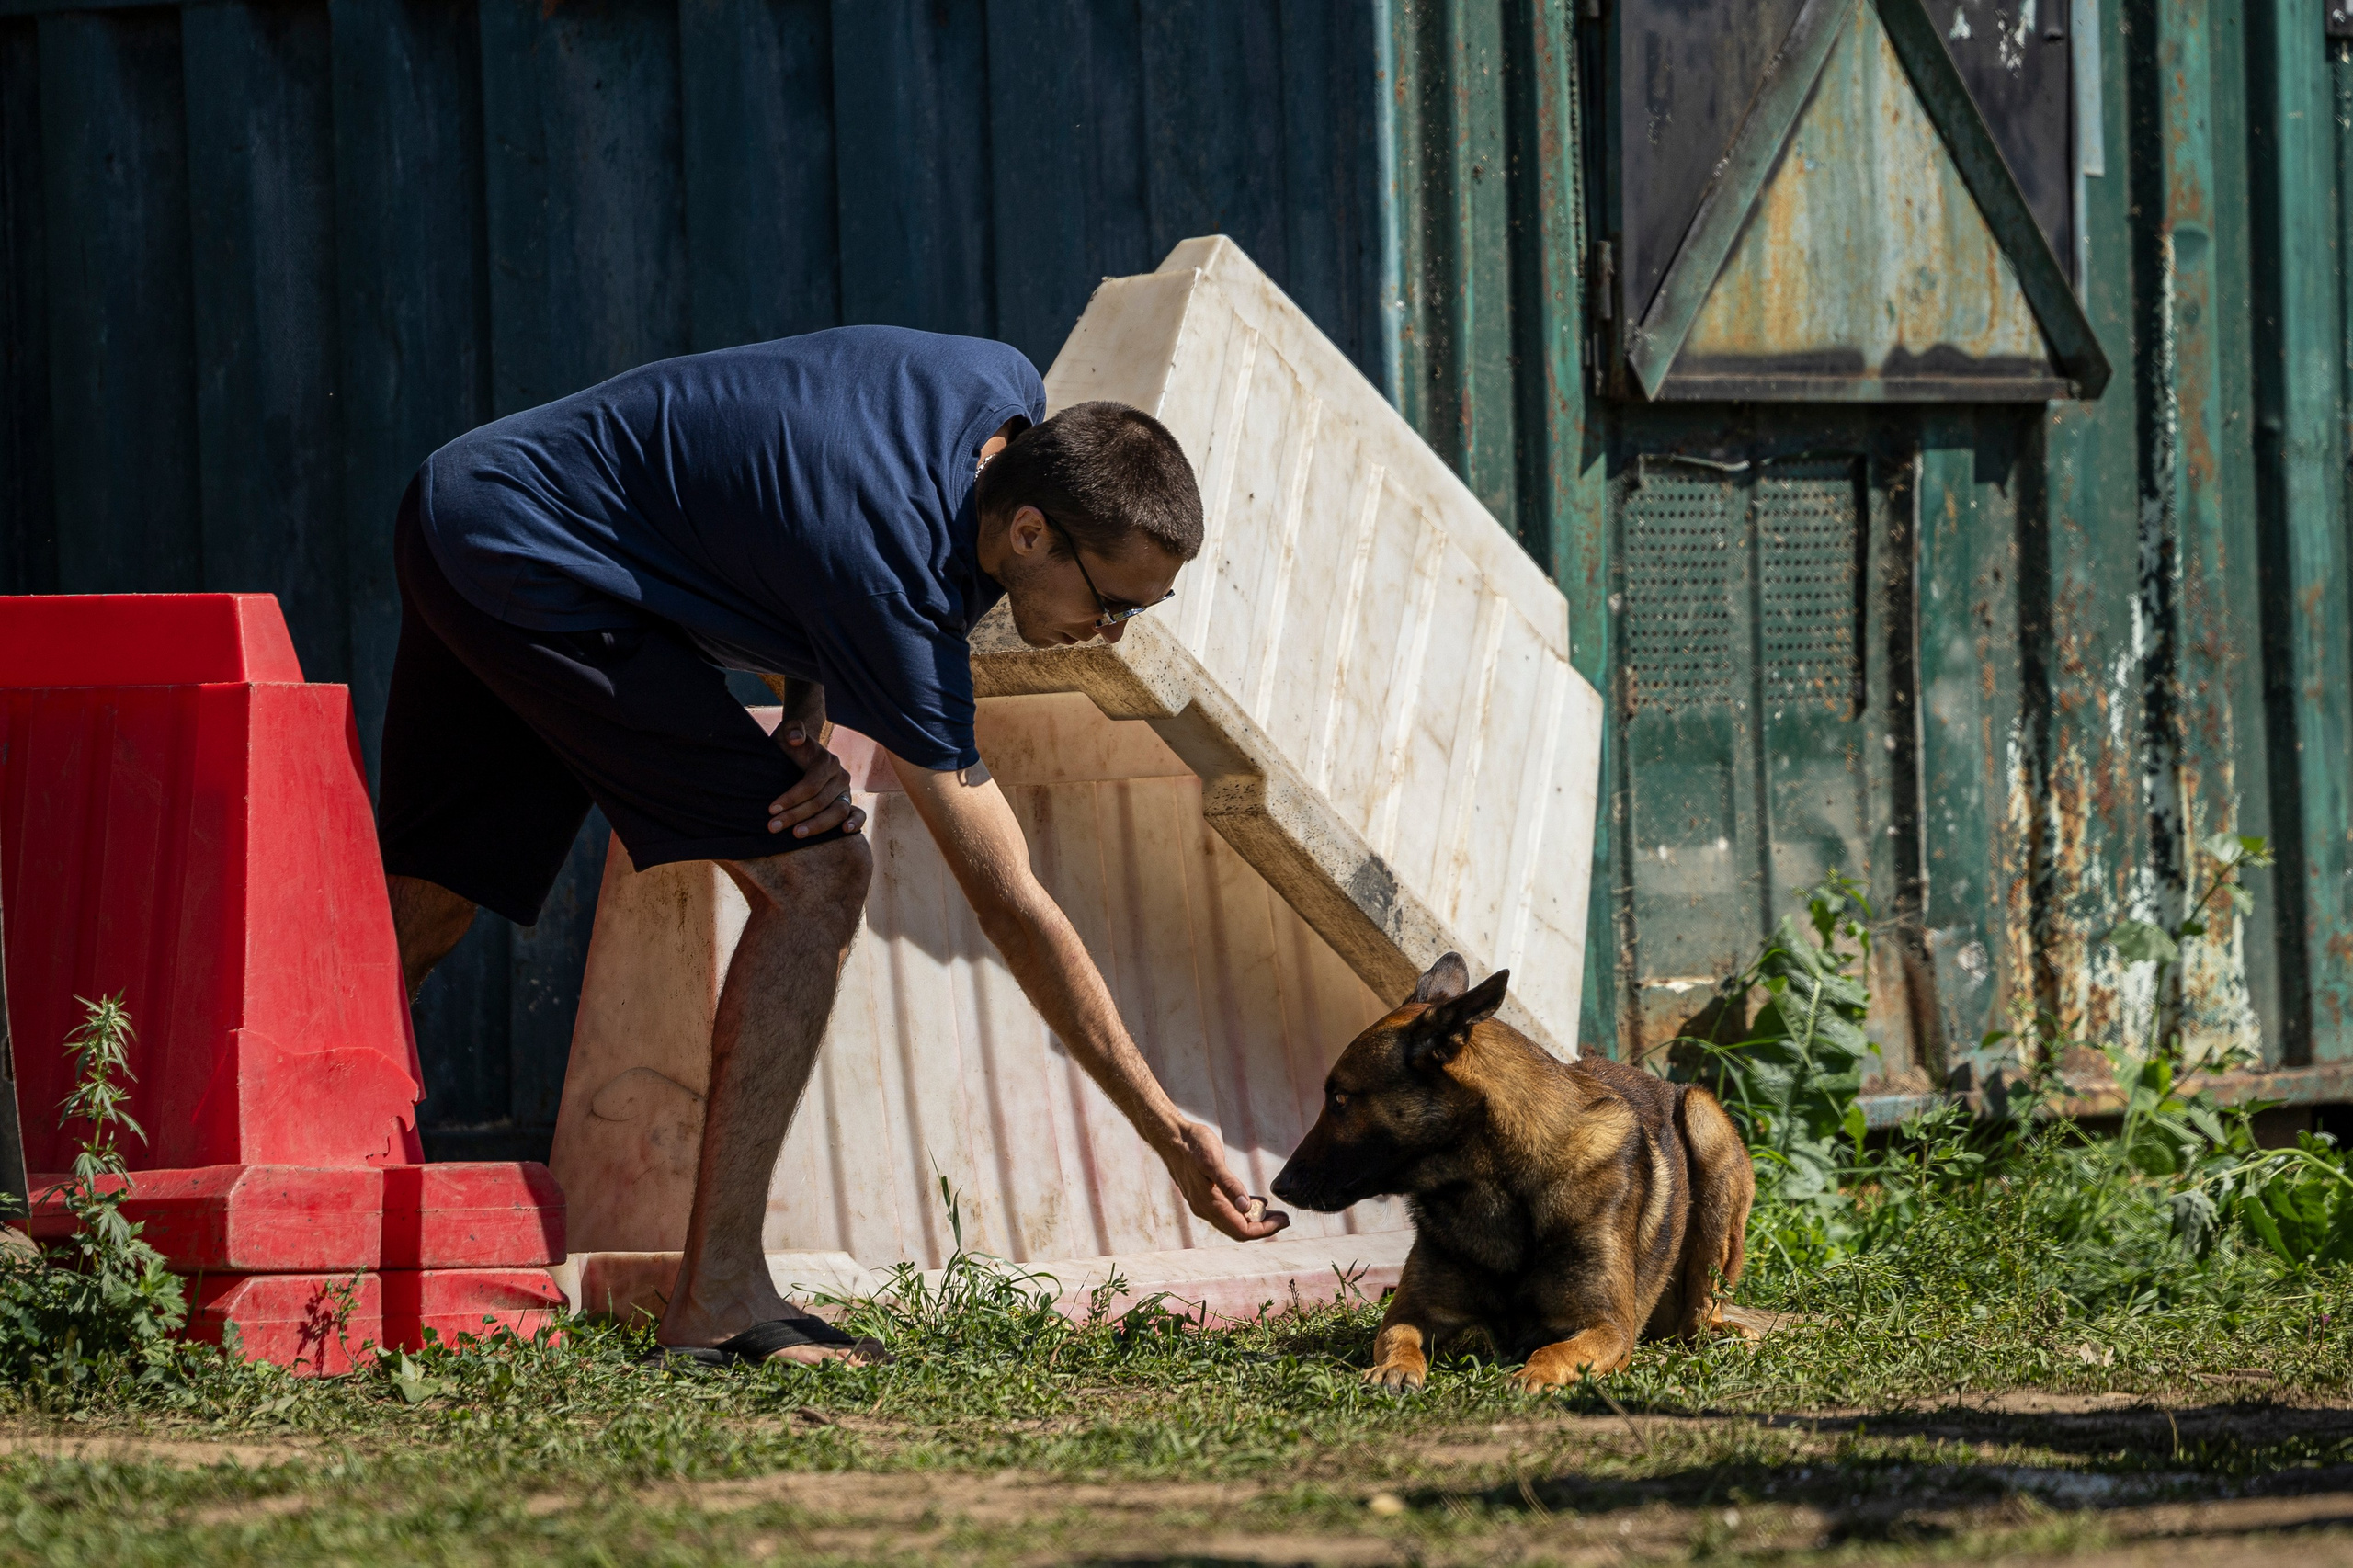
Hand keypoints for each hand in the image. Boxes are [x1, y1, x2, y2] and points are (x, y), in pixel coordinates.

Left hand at [768, 724, 865, 838]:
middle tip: (773, 826)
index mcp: (827, 761)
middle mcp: (840, 776)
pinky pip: (858, 814)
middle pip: (821, 801)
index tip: (771, 809)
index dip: (791, 798)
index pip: (811, 784)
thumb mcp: (785, 733)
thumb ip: (792, 729)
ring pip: (838, 811)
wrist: (802, 752)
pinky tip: (844, 832)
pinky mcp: (847, 802)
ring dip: (817, 825)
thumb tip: (796, 739)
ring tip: (796, 834)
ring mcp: (846, 791)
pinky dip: (855, 823)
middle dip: (796, 815)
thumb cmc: (789, 745)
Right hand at [1161, 1120, 1289, 1241]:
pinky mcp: (1205, 1196)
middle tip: (1285, 1218)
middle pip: (1239, 1231)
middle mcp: (1206, 1210)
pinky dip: (1244, 1211)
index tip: (1284, 1220)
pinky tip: (1257, 1202)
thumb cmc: (1193, 1146)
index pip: (1242, 1230)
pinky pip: (1227, 1212)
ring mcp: (1204, 1204)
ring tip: (1276, 1212)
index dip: (1265, 1229)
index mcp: (1210, 1204)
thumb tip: (1246, 1208)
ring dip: (1255, 1221)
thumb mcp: (1213, 1161)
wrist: (1171, 1137)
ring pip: (1233, 1223)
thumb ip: (1229, 1185)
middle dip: (1263, 1228)